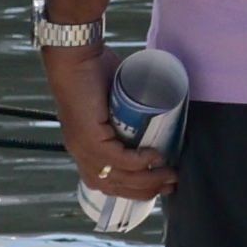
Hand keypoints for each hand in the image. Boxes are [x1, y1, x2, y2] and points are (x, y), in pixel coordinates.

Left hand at [46, 46, 172, 207]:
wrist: (75, 57)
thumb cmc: (93, 72)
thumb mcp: (112, 101)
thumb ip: (126, 112)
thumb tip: (155, 115)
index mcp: (84, 148)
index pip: (106, 182)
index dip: (132, 190)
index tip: (158, 187)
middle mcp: (80, 153)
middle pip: (114, 185)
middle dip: (145, 190)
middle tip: (172, 185)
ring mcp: (82, 147)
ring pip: (117, 177)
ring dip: (146, 180)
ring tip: (169, 174)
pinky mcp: (88, 136)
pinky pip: (116, 158)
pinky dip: (137, 162)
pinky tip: (154, 157)